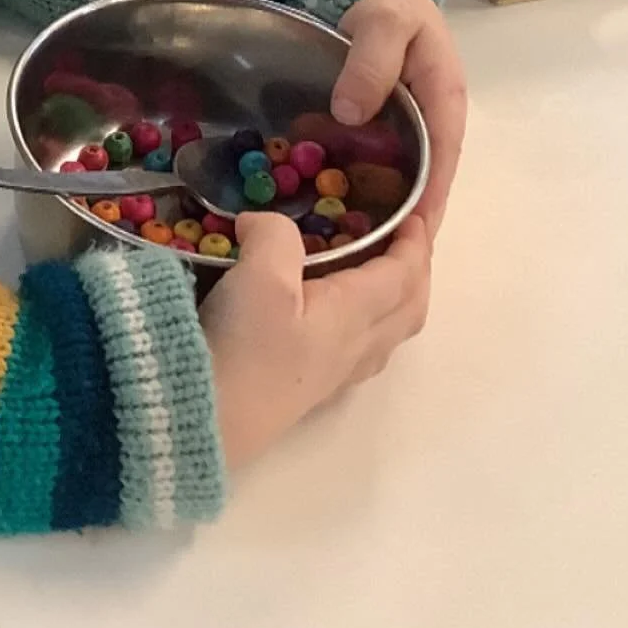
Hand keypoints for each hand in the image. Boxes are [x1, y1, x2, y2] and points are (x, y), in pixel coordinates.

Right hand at [202, 211, 431, 470]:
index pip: (403, 273)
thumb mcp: (260, 276)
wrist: (209, 418)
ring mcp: (334, 373)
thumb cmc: (244, 346)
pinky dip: (370, 321)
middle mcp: (355, 346)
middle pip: (409, 307)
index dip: (417, 240)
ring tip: (382, 272)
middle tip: (410, 238)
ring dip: (399, 298)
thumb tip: (262, 222)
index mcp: (353, 313)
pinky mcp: (309, 389)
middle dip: (418, 269)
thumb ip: (274, 235)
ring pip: (389, 332)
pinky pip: (363, 349)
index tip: (419, 208)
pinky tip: (338, 317)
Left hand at [334, 0, 466, 231]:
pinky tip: (325, 206)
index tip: (411, 239)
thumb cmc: (383, 0)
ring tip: (350, 245)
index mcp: (443, 98)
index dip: (428, 201)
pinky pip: (368, 160)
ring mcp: (402, 123)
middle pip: (422, 178)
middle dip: (404, 218)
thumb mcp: (384, 22)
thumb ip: (371, 63)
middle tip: (375, 257)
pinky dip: (353, 182)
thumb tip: (351, 114)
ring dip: (378, 205)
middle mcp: (429, 118)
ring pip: (395, 175)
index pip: (442, 161)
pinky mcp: (375, 122)